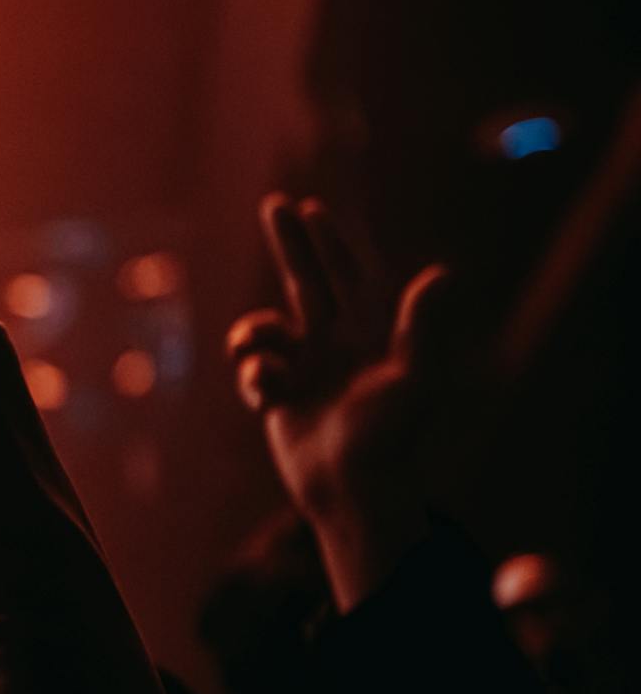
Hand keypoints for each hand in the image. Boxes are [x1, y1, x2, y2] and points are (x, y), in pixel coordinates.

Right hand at [226, 194, 452, 608]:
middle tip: (273, 203)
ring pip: (265, 330)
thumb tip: (442, 273)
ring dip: (253, 333)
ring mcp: (304, 372)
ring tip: (255, 355)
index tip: (313, 208)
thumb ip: (421, 326)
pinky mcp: (277, 399)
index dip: (331, 244)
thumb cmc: (389, 439)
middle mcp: (334, 348)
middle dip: (290, 245)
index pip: (348, 278)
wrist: (352, 490)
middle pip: (306, 284)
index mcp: (366, 337)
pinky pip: (251, 370)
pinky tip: (266, 398)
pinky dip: (253, 377)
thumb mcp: (413, 379)